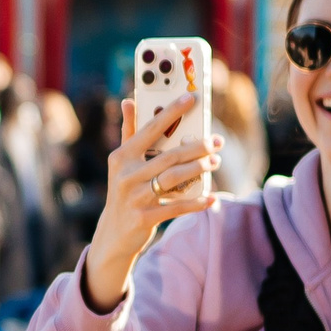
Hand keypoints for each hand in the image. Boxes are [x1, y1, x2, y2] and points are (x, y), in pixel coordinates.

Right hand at [78, 97, 219, 313]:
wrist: (114, 233)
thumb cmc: (123, 190)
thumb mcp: (121, 162)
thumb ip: (129, 131)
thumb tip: (129, 100)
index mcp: (121, 156)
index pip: (150, 128)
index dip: (172, 112)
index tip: (192, 97)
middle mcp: (126, 175)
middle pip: (169, 155)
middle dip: (196, 147)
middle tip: (216, 141)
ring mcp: (135, 198)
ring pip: (174, 178)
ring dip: (199, 169)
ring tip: (215, 162)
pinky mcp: (144, 218)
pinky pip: (176, 207)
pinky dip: (195, 202)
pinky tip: (211, 197)